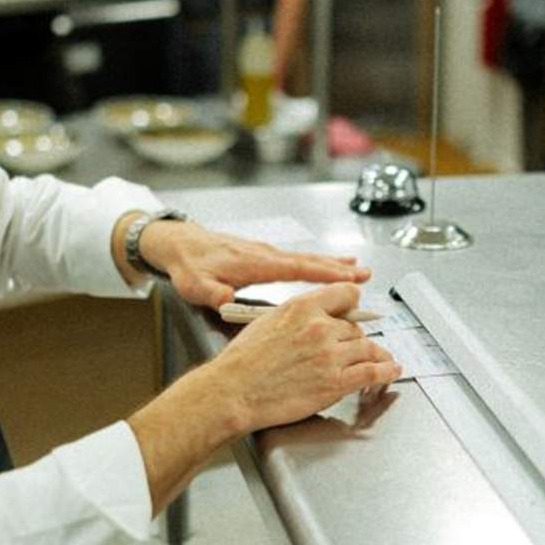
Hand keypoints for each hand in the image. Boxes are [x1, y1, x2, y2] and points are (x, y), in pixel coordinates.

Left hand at [141, 220, 368, 309]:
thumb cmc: (188, 265)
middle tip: (366, 274)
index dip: (324, 273)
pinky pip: (298, 259)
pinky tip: (329, 265)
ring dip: (333, 264)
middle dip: (339, 268)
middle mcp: (265, 255)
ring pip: (306, 259)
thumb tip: (224, 301)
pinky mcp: (264, 255)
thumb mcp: (195, 285)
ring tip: (359, 269)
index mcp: (255, 263)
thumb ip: (212, 293)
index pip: (296, 268)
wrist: (179, 244)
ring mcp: (266, 253)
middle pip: (309, 261)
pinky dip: (318, 262)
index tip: (348, 277)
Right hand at [200, 283, 401, 432]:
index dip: (353, 303)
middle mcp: (321, 327)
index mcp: (303, 307)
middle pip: (356, 327)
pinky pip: (372, 372)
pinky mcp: (336, 382)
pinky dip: (386, 371)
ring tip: (382, 358)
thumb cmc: (243, 361)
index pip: (346, 294)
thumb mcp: (268, 320)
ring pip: (367, 348)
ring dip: (375, 354)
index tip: (356, 310)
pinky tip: (390, 370)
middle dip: (356, 338)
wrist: (235, 391)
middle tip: (356, 346)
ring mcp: (331, 355)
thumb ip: (298, 315)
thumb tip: (315, 315)